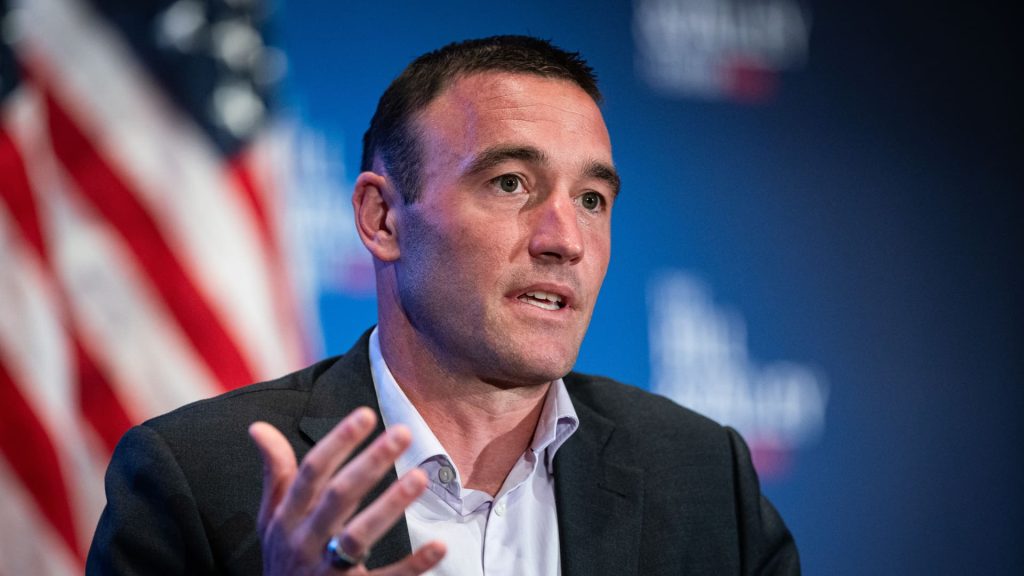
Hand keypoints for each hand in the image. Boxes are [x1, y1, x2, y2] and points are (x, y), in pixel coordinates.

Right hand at [249, 407, 445, 574]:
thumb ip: (275, 473)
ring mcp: (328, 571)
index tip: (366, 414)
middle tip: (402, 433)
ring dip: (390, 505)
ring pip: (358, 536)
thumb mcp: (271, 517)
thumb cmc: (285, 556)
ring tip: (420, 477)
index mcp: (288, 517)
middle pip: (338, 497)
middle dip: (370, 463)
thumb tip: (259, 427)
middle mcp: (305, 541)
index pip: (311, 472)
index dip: (338, 441)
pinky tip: (438, 545)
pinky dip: (413, 564)